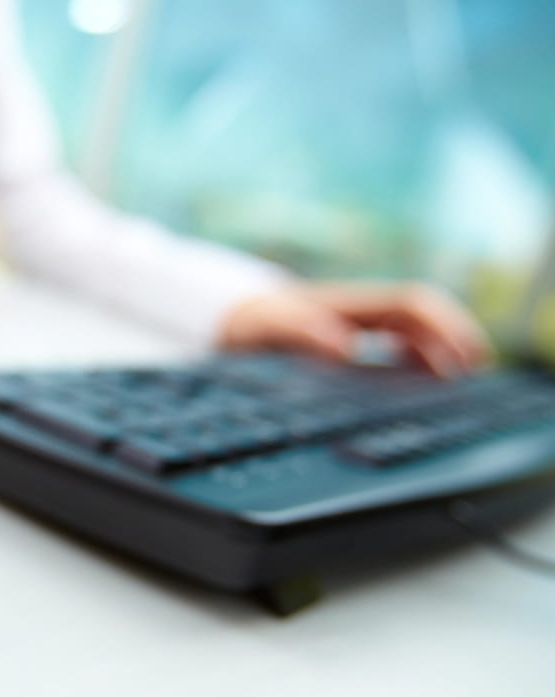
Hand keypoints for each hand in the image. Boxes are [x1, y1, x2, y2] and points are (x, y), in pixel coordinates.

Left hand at [218, 282, 491, 374]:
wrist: (229, 320)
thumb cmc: (251, 323)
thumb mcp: (269, 327)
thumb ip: (304, 333)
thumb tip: (347, 348)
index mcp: (349, 304)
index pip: (411, 306)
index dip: (444, 327)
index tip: (462, 357)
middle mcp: (359, 312)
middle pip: (422, 317)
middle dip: (453, 340)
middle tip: (473, 374)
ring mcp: (356, 325)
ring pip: (413, 333)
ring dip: (438, 353)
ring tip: (457, 383)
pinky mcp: (348, 342)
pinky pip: (394, 346)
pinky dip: (415, 362)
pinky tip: (420, 384)